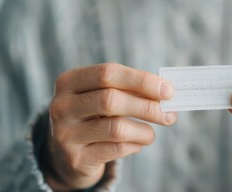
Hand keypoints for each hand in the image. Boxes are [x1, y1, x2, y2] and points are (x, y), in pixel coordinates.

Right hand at [47, 63, 175, 189]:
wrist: (67, 152)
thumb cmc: (95, 115)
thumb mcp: (104, 95)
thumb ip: (130, 90)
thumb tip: (166, 92)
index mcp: (69, 81)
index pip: (109, 73)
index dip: (142, 80)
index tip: (168, 90)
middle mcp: (61, 105)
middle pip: (111, 100)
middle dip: (147, 106)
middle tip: (170, 114)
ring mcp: (65, 133)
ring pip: (116, 128)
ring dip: (144, 131)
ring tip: (152, 133)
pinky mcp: (75, 158)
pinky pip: (116, 149)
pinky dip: (135, 145)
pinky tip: (137, 143)